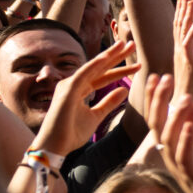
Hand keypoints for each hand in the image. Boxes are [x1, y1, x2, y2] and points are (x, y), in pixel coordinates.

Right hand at [35, 40, 136, 158]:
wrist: (55, 147)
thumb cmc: (71, 133)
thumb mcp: (96, 116)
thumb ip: (109, 102)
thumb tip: (123, 89)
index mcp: (80, 90)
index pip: (103, 76)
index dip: (120, 69)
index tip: (137, 64)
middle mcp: (74, 84)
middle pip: (99, 68)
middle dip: (116, 57)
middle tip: (132, 45)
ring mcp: (69, 86)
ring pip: (93, 67)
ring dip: (108, 55)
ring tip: (123, 45)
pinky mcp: (67, 91)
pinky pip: (83, 75)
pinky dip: (95, 65)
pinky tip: (107, 57)